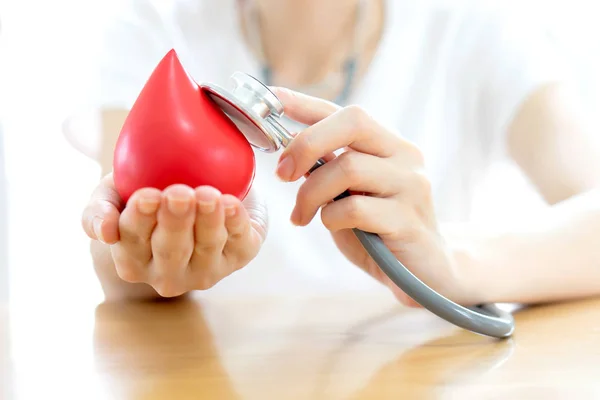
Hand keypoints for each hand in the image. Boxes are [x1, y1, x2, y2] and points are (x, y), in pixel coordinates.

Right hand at [82, 173, 266, 296]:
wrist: (208, 182)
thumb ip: (99, 208)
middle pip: (170, 250)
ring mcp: (206, 270)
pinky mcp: (240, 257)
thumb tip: (105, 233)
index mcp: (132, 261)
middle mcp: (168, 275)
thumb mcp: (117, 191)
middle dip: (175, 222)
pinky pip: (239, 242)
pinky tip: (232, 204)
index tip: (148, 195)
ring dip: (208, 221)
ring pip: (206, 247)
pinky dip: (237, 223)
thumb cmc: (152, 188)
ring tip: (208, 194)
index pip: (132, 241)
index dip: (140, 219)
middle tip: (179, 193)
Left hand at [271, 88, 467, 306]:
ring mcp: (410, 185)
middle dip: (307, 143)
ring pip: (349, 167)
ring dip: (311, 193)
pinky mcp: (408, 219)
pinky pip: (356, 208)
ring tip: (301, 215)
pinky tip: (330, 226)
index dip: (307, 104)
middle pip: (354, 122)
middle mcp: (405, 155)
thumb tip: (288, 152)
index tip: (272, 99)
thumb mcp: (349, 194)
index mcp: (389, 144)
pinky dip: (330, 217)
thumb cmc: (378, 229)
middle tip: (282, 174)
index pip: (346, 112)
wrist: (424, 269)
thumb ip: (329, 169)